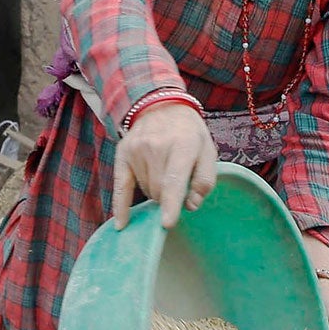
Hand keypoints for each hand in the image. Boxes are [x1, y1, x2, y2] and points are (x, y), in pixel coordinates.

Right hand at [111, 100, 215, 228]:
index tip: (167, 223)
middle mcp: (156, 146)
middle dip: (168, 197)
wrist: (161, 105)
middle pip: (158, 190)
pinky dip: (121, 206)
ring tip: (162, 173)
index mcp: (182, 145)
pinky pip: (120, 186)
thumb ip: (205, 179)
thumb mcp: (208, 151)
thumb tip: (191, 205)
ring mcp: (136, 149)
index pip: (174, 180)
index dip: (171, 204)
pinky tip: (122, 224)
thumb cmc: (189, 134)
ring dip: (155, 191)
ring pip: (145, 189)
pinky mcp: (122, 153)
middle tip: (176, 184)